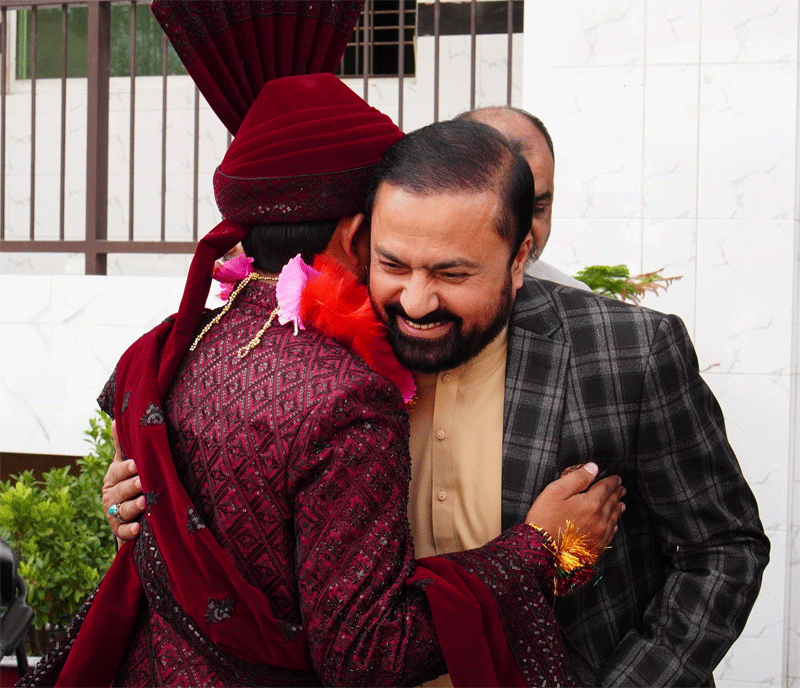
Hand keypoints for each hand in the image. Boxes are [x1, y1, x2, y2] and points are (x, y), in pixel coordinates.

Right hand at [101, 420, 144, 541]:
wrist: (130, 513)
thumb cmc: (131, 481)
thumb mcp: (127, 463)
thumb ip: (123, 444)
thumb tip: (117, 419)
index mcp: (113, 477)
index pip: (118, 471)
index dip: (127, 468)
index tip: (137, 464)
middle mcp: (111, 495)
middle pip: (120, 490)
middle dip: (132, 486)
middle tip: (144, 482)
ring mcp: (113, 513)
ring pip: (121, 510)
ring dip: (133, 506)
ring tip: (145, 502)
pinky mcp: (118, 530)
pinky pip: (122, 531)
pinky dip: (128, 530)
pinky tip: (137, 529)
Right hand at [525, 463, 624, 550]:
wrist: (542, 550)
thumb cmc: (545, 519)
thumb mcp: (556, 492)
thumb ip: (577, 478)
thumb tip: (593, 468)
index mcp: (590, 503)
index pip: (605, 488)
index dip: (612, 482)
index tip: (616, 478)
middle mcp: (599, 519)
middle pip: (612, 502)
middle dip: (617, 494)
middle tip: (621, 488)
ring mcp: (599, 534)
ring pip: (613, 518)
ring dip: (618, 508)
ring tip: (621, 504)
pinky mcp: (596, 547)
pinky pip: (610, 534)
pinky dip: (613, 526)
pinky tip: (613, 524)